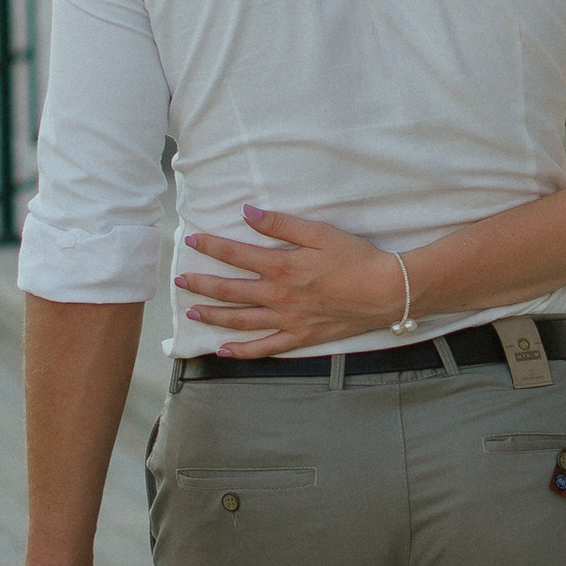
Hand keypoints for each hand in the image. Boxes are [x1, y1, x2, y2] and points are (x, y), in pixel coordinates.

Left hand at [180, 208, 410, 353]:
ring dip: (213, 316)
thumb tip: (247, 214)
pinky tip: (223, 350)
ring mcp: (287, 320)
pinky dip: (242, 351)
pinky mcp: (299, 337)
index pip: (236, 255)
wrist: (385, 291)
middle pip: (230, 291)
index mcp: (282, 266)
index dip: (211, 247)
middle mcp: (278, 296)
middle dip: (202, 284)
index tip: (191, 240)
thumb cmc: (355, 258)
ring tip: (193, 312)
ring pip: (240, 321)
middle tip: (180, 280)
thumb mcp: (319, 232)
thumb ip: (281, 224)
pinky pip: (264, 348)